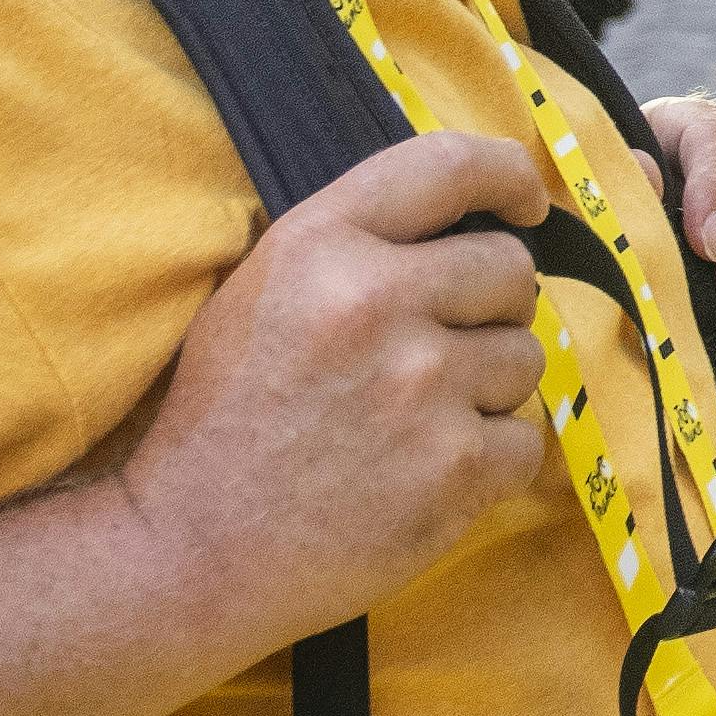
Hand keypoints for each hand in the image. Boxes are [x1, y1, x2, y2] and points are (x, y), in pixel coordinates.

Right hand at [107, 124, 556, 649]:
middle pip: (511, 271)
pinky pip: (524, 441)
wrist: (190, 551)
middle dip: (491, 307)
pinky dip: (488, 461)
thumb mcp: (258, 294)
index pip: (450, 164)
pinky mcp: (457, 468)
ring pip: (526, 358)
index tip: (525, 202)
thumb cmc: (222, 422)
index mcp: (320, 245)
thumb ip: (353, 245)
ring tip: (412, 422)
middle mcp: (375, 301)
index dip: (508, 176)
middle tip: (437, 351)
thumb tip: (465, 221)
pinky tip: (420, 474)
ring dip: (487, 388)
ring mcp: (422, 387)